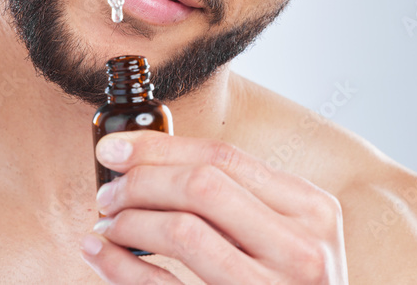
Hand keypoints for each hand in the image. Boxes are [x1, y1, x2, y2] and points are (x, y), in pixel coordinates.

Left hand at [82, 131, 348, 283]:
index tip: (115, 148)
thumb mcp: (288, 236)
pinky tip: (103, 255)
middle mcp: (299, 247)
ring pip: (182, 230)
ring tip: (110, 224)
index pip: (225, 158)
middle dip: (141, 181)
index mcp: (313, 210)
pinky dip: (121, 267)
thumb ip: (240, 200)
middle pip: (202, 185)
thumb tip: (148, 160)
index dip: (160, 148)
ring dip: (130, 221)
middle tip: (109, 192)